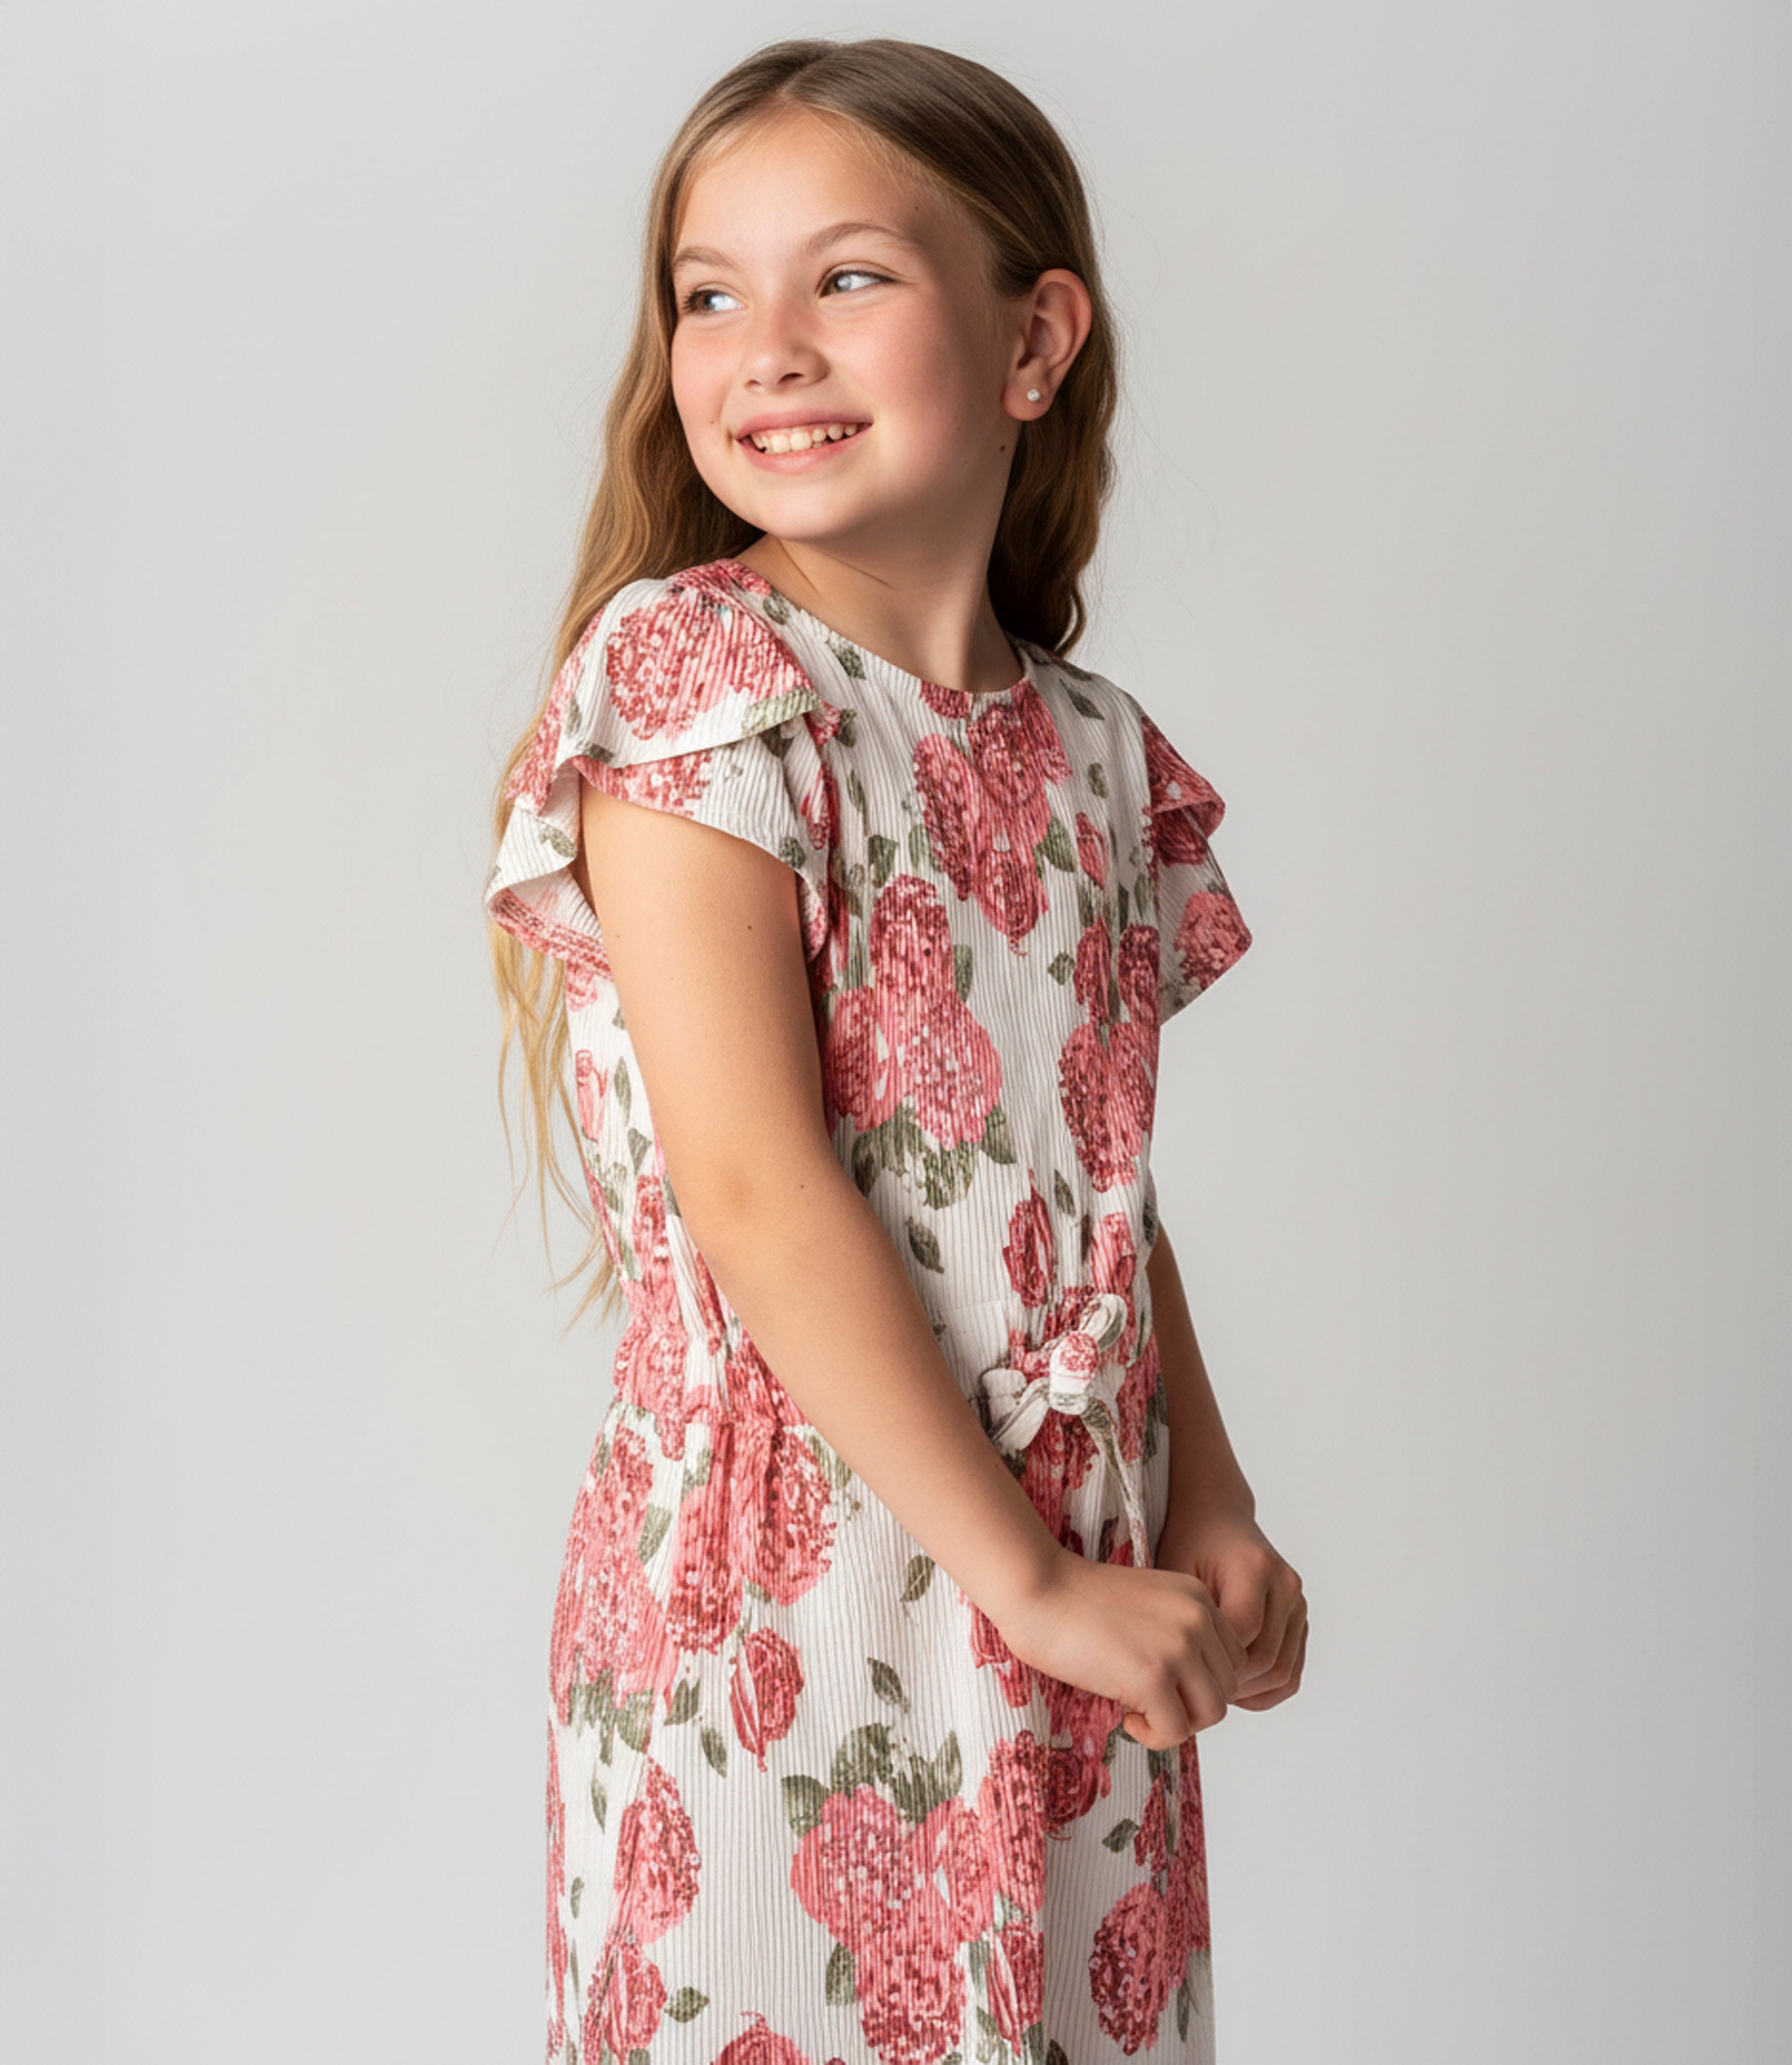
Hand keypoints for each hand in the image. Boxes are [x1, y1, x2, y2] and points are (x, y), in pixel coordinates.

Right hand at [993, 1546, 1249, 1749]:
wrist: (1038, 1588)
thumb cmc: (1076, 1600)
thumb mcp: (1145, 1605)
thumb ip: (1176, 1633)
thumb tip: (1192, 1691)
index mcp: (1197, 1596)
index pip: (1232, 1658)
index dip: (1201, 1681)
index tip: (1165, 1683)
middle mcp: (1197, 1619)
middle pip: (1227, 1687)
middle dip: (1192, 1705)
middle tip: (1152, 1704)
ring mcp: (1178, 1648)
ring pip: (1212, 1713)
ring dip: (1179, 1723)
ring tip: (1142, 1714)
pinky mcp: (1153, 1678)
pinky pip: (1176, 1731)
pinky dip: (1154, 1736)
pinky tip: (1126, 1720)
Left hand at [1156, 1495, 1307, 1711]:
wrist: (1217, 1518)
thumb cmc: (1189, 1543)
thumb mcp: (1177, 1571)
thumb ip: (1187, 1617)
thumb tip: (1186, 1673)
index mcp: (1256, 1567)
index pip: (1243, 1634)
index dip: (1214, 1662)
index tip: (1183, 1671)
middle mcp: (1286, 1585)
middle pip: (1266, 1659)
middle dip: (1230, 1682)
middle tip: (1194, 1690)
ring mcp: (1298, 1604)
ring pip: (1283, 1672)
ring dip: (1248, 1692)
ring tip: (1211, 1689)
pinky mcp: (1299, 1620)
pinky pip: (1290, 1672)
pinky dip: (1264, 1689)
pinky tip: (1234, 1688)